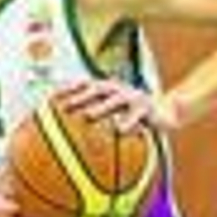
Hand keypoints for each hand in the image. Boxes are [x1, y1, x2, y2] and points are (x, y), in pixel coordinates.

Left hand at [55, 79, 177, 132]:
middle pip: (97, 90)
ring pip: (115, 100)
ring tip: (88, 116)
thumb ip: (92, 112)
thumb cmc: (131, 113)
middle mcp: (118, 90)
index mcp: (107, 89)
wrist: (166, 112)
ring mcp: (133, 97)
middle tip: (65, 107)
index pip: (84, 85)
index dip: (67, 89)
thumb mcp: (112, 110)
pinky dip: (128, 122)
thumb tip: (65, 123)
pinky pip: (137, 116)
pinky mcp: (147, 109)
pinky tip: (119, 131)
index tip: (50, 97)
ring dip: (101, 107)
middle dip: (80, 96)